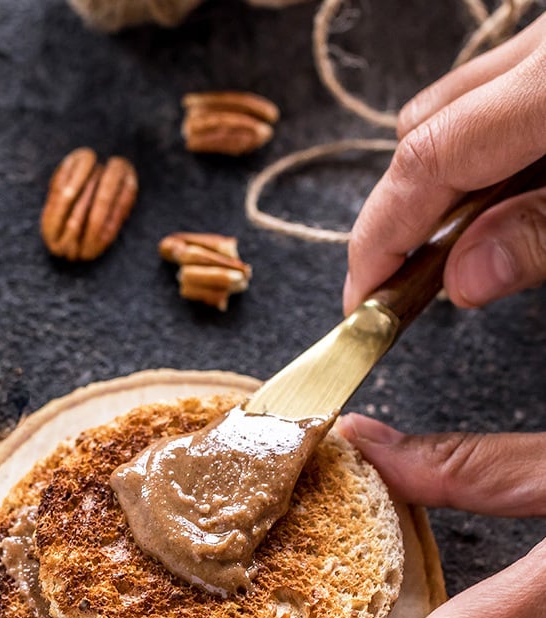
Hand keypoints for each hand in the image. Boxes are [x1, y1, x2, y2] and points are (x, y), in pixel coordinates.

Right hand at [343, 13, 545, 313]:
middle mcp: (540, 49)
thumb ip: (540, 235)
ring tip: (448, 250)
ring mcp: (544, 44)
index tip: (362, 300)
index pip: (427, 157)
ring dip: (434, 183)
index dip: (379, 237)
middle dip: (397, 216)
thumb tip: (462, 280)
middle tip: (400, 287)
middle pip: (422, 129)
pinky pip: (487, 97)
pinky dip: (472, 155)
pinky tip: (491, 199)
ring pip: (449, 109)